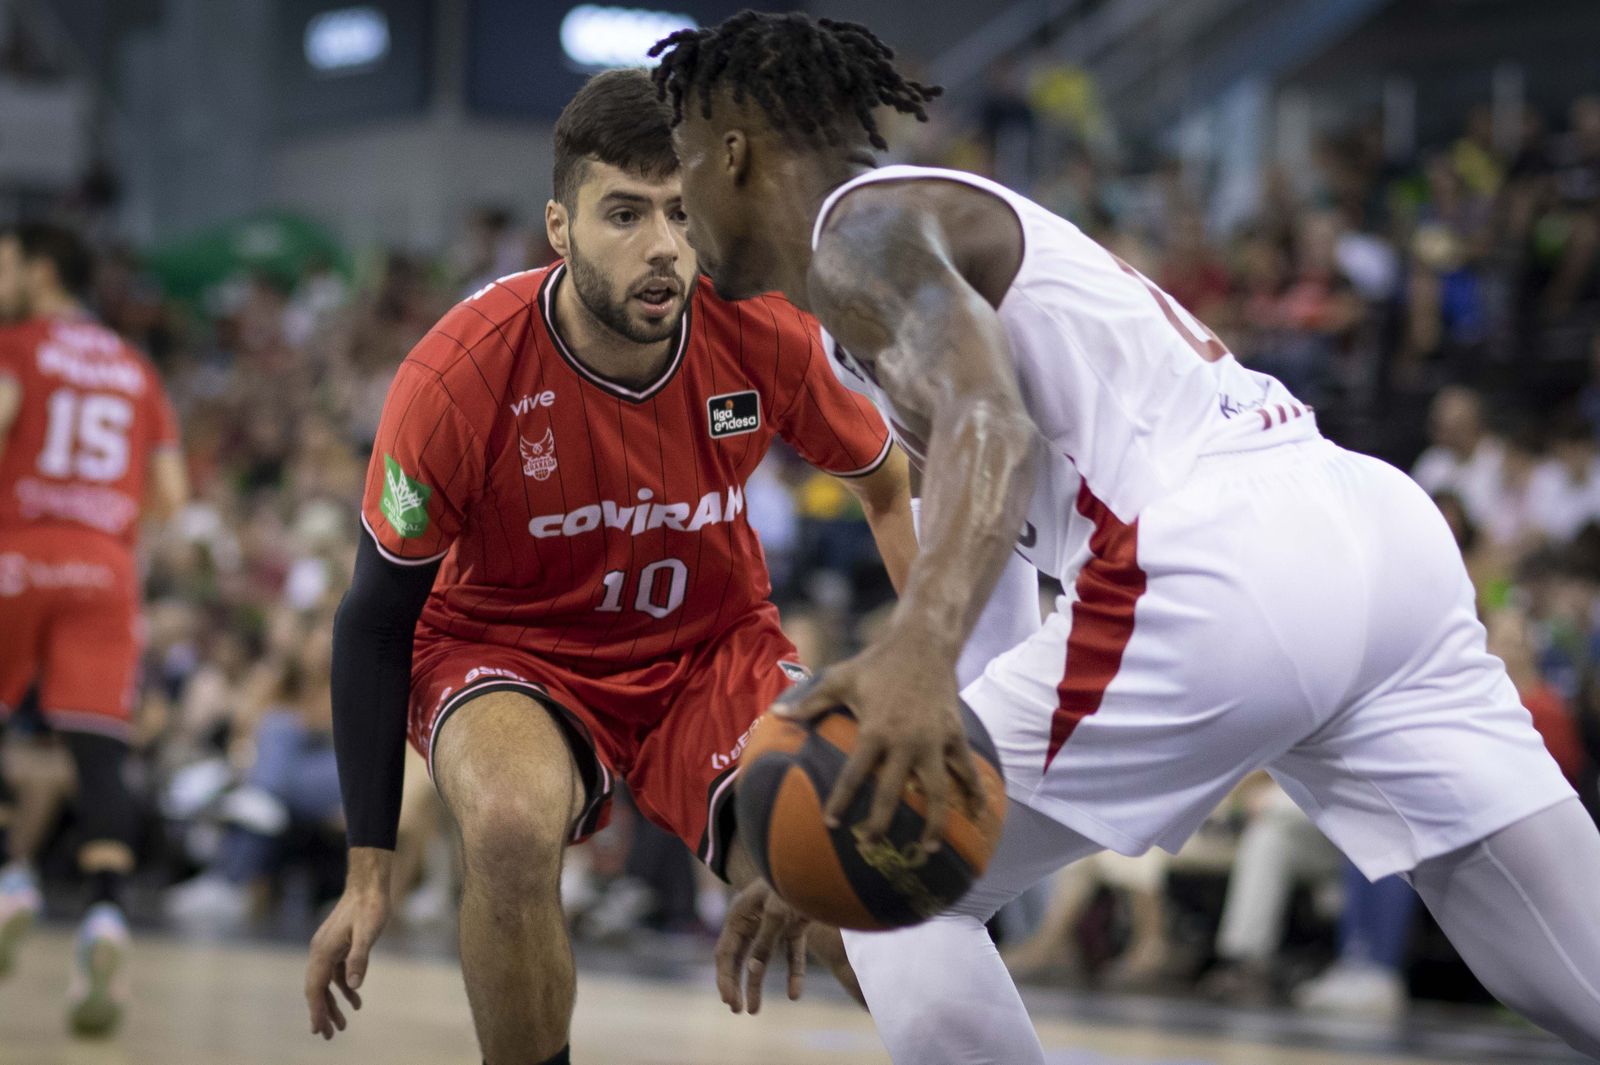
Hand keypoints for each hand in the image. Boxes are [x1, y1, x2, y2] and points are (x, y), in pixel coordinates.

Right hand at [305, 854, 390, 1039]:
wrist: (369, 884)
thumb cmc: (370, 906)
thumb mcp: (368, 933)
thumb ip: (360, 959)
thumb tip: (353, 986)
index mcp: (323, 951)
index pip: (316, 988)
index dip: (317, 1011)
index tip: (319, 1030)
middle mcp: (320, 951)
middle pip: (317, 989)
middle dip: (322, 1013)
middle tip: (330, 1036)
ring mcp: (327, 948)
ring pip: (326, 983)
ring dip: (333, 1004)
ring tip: (343, 1025)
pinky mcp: (337, 945)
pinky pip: (336, 973)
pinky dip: (343, 988)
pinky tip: (356, 1000)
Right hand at [715, 879, 809, 1014]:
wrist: (822, 867)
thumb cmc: (793, 883)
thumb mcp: (776, 914)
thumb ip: (764, 943)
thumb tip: (752, 972)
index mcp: (740, 914)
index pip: (725, 952)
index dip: (725, 978)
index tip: (730, 1001)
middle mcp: (753, 919)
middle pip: (740, 958)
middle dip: (736, 984)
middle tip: (737, 1010)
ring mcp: (775, 923)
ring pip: (762, 960)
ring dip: (758, 984)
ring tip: (755, 1010)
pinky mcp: (795, 926)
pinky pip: (791, 954)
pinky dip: (793, 973)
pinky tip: (795, 994)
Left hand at [777, 628, 979, 848]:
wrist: (923, 645)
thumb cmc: (876, 664)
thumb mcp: (839, 679)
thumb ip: (809, 702)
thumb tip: (776, 714)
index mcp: (875, 730)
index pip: (855, 774)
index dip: (842, 801)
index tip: (832, 825)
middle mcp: (905, 741)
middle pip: (893, 792)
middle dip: (881, 823)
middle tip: (871, 846)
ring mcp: (933, 741)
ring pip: (937, 791)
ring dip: (933, 824)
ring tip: (926, 850)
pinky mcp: (955, 736)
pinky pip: (967, 771)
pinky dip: (974, 794)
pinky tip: (978, 817)